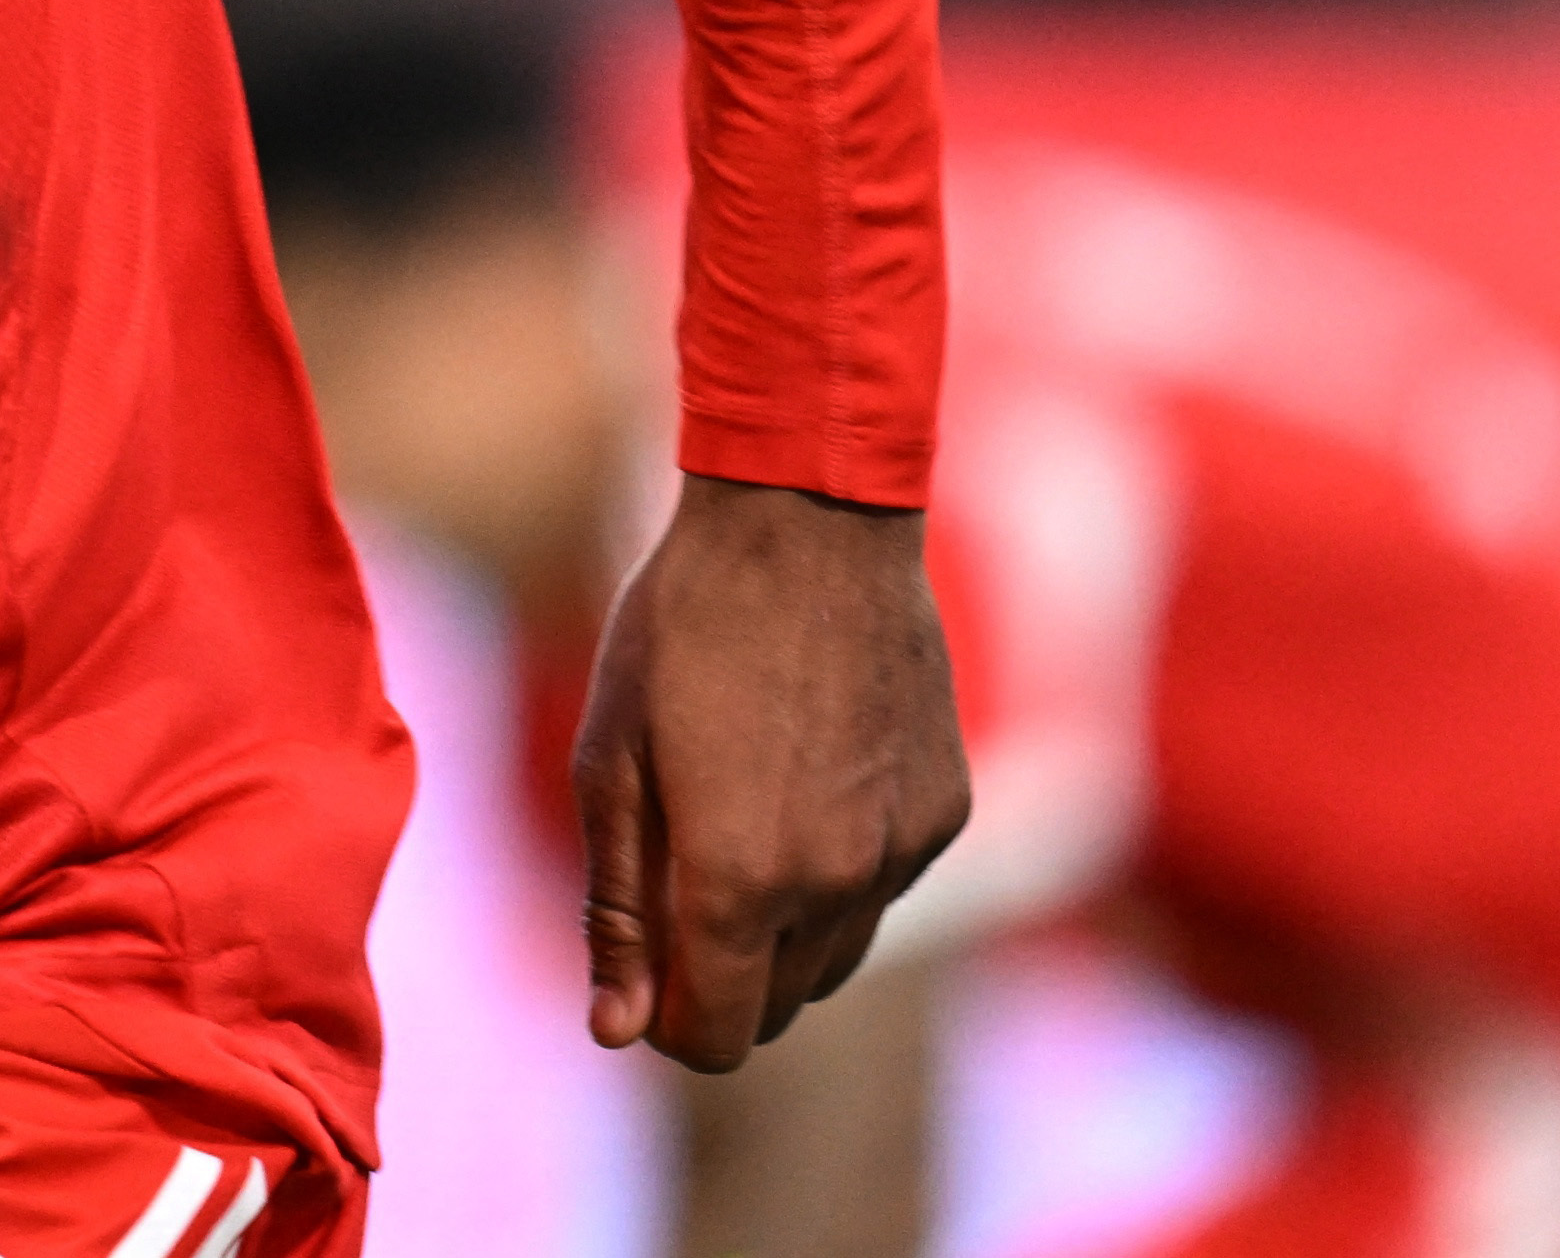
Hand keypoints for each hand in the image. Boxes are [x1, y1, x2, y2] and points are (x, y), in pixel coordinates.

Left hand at [574, 472, 968, 1069]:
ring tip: (740, 809)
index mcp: (743, 880)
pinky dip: (841, 867)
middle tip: (678, 867)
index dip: (667, 1017)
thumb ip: (616, 910)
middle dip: (721, 972)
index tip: (643, 956)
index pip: (715, 1038)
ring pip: (836, 957)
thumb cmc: (684, 629)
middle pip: (777, 1009)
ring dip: (783, 926)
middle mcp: (838, 885)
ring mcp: (904, 852)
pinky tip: (807, 771)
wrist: (808, 521)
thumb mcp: (613, 760)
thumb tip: (614, 1030)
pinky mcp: (946, 813)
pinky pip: (884, 887)